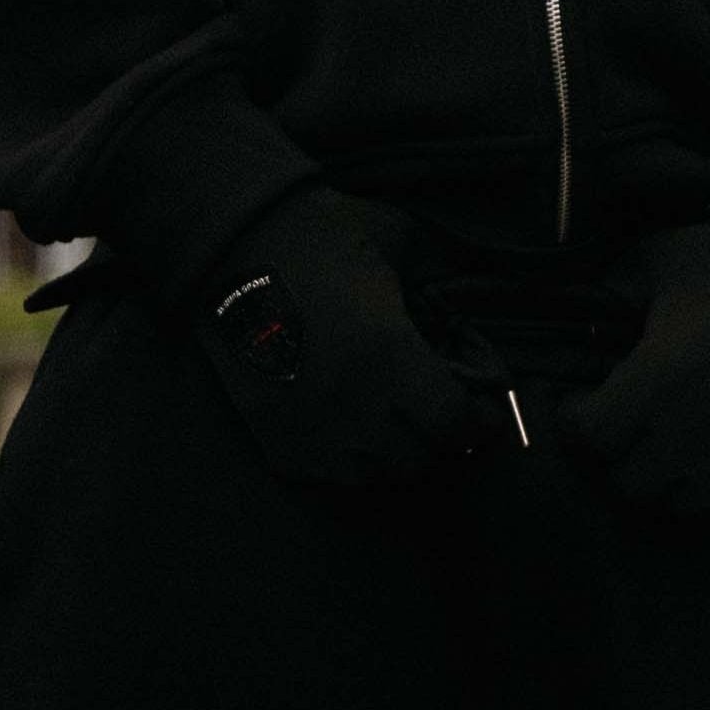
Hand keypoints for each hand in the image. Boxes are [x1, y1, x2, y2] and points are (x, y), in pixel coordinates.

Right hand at [185, 183, 483, 486]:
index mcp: (391, 356)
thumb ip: (441, 270)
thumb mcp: (395, 237)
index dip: (478, 421)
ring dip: (392, 454)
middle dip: (438, 438)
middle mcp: (354, 405)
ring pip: (373, 474)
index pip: (456, 424)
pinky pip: (326, 474)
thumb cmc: (316, 234)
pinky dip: (346, 460)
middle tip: (438, 413)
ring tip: (392, 424)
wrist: (228, 244)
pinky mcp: (274, 436)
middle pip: (419, 459)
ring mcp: (310, 428)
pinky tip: (349, 429)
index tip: (481, 410)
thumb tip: (476, 286)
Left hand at [559, 218, 709, 519]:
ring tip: (664, 445)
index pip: (587, 437)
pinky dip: (708, 490)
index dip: (574, 421)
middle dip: (615, 455)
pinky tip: (706, 456)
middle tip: (623, 427)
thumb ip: (613, 287)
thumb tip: (585, 305)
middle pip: (624, 481)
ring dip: (661, 478)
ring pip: (672, 503)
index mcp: (653, 381)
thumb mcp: (658, 259)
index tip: (582, 403)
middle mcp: (687, 432)